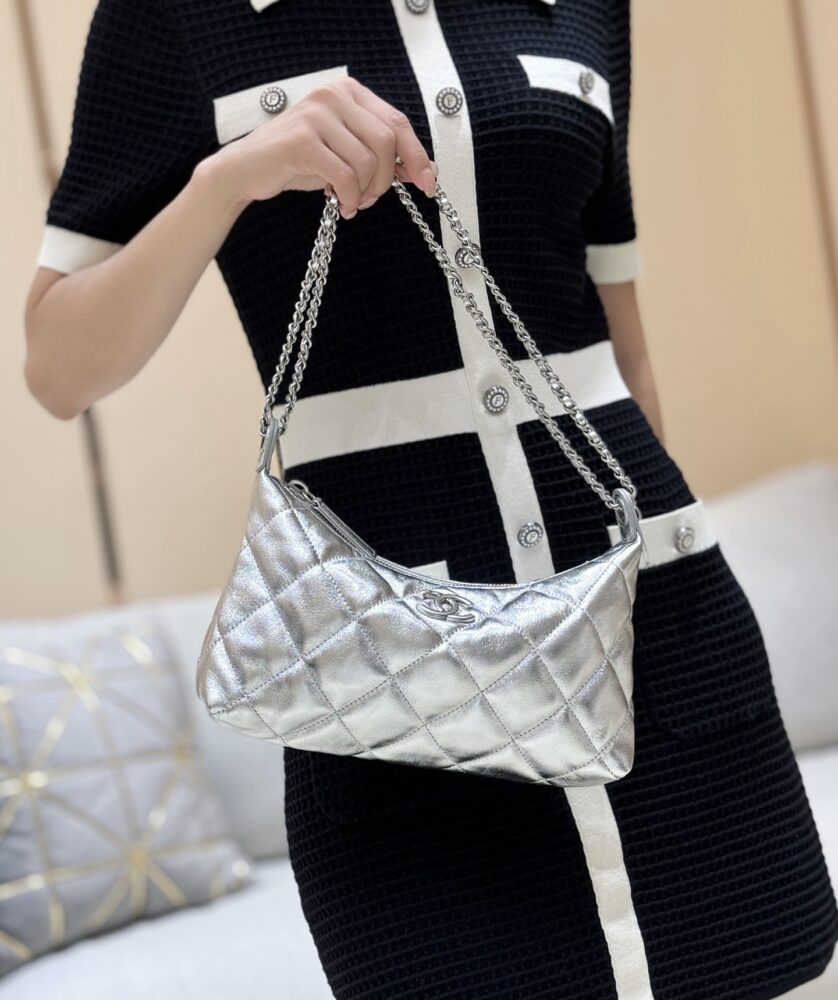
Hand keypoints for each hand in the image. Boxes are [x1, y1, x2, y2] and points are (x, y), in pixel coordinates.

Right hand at [209, 76, 435, 217]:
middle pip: (386, 143)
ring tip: (351, 202)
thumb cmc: (299, 161)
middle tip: (368, 199)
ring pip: (367, 162)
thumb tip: (424, 171)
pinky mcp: (302, 141)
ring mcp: (316, 115)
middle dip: (385, 180)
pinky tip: (340, 205)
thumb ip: (379, 154)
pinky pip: (345, 176)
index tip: (429, 185)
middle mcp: (333, 95)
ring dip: (364, 192)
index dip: (417, 156)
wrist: (247, 169)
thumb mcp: (345, 152)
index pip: (397, 123)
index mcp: (348, 92)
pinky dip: (348, 198)